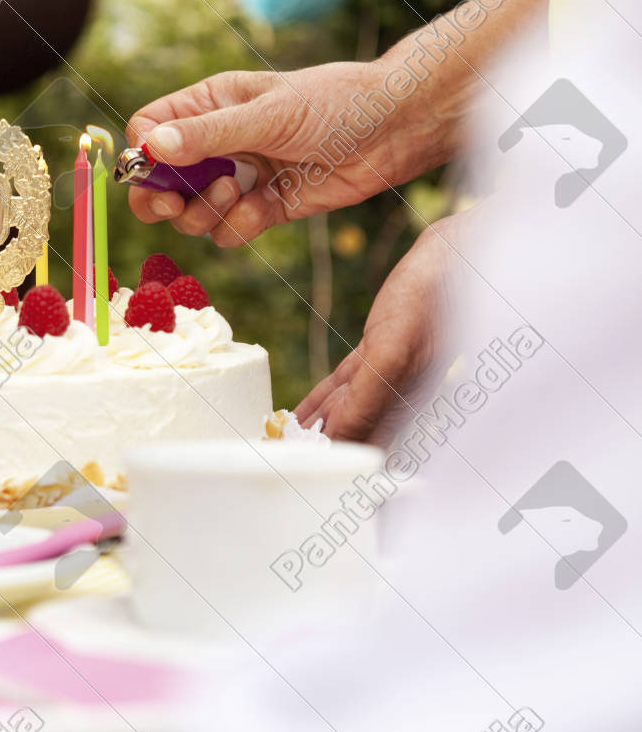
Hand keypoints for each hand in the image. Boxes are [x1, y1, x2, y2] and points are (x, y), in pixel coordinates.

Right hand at [126, 62, 455, 245]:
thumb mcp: (268, 114)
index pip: (148, 131)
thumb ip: (208, 134)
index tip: (155, 171)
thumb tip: (151, 147)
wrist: (394, 131)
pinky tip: (267, 208)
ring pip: (190, 215)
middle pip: (158, 183)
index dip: (143, 156)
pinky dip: (240, 227)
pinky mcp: (262, 209)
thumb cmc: (336, 103)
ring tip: (240, 192)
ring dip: (206, 213)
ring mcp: (237, 178)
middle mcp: (216, 144)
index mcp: (208, 105)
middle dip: (161, 199)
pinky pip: (227, 232)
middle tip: (174, 205)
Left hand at [295, 219, 456, 442]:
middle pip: (346, 437)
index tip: (292, 473)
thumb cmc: (430, 303)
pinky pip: (341, 387)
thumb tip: (338, 442)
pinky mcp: (378, 352)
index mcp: (400, 407)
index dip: (328, 464)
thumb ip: (367, 403)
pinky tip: (297, 414)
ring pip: (340, 414)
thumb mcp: (392, 355)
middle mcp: (395, 399)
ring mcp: (386, 376)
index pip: (359, 450)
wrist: (457, 258)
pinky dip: (317, 403)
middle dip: (312, 451)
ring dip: (309, 430)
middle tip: (273, 459)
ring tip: (276, 444)